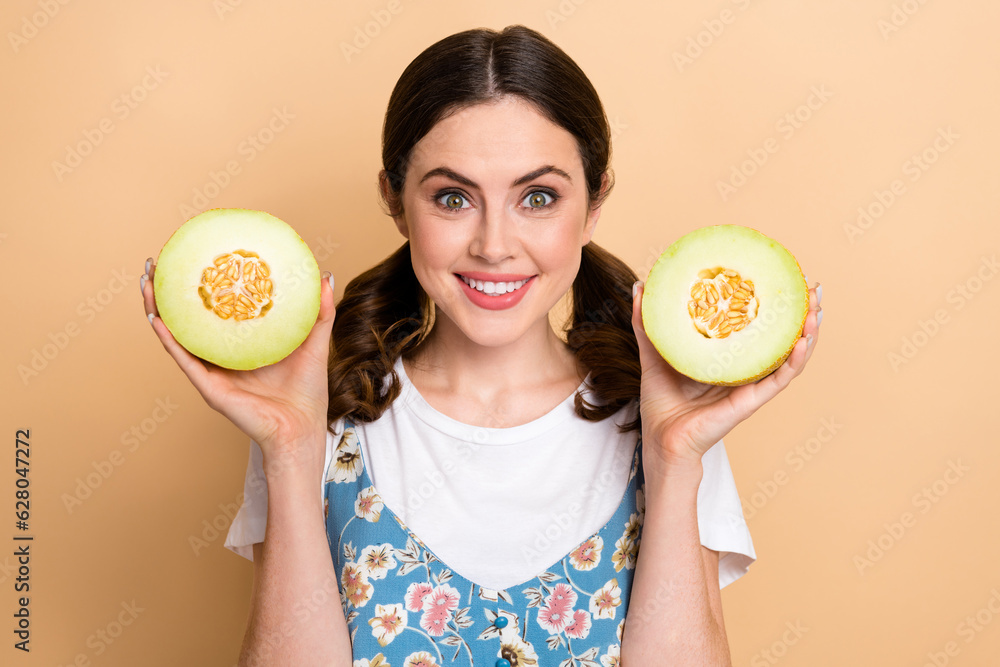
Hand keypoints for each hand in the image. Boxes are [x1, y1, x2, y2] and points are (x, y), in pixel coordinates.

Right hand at [140, 257, 335, 469]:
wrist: (300, 429)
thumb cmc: (306, 392)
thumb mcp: (313, 343)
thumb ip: (319, 312)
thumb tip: (325, 275)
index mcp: (240, 347)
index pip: (214, 312)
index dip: (201, 287)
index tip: (193, 257)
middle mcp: (220, 358)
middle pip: (186, 320)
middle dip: (167, 292)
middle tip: (157, 264)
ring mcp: (211, 373)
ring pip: (175, 337)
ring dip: (156, 310)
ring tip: (147, 282)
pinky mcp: (209, 388)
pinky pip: (184, 359)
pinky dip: (169, 340)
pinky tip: (158, 319)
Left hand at [630, 279, 821, 478]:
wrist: (661, 439)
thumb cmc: (660, 402)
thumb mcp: (654, 352)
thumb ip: (648, 322)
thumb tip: (640, 286)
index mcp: (726, 357)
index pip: (756, 325)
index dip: (772, 303)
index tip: (784, 276)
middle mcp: (744, 369)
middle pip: (781, 338)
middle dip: (801, 312)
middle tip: (813, 287)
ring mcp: (750, 385)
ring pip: (789, 357)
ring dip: (808, 332)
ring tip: (817, 308)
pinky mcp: (750, 401)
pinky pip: (779, 380)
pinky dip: (794, 361)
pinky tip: (803, 342)